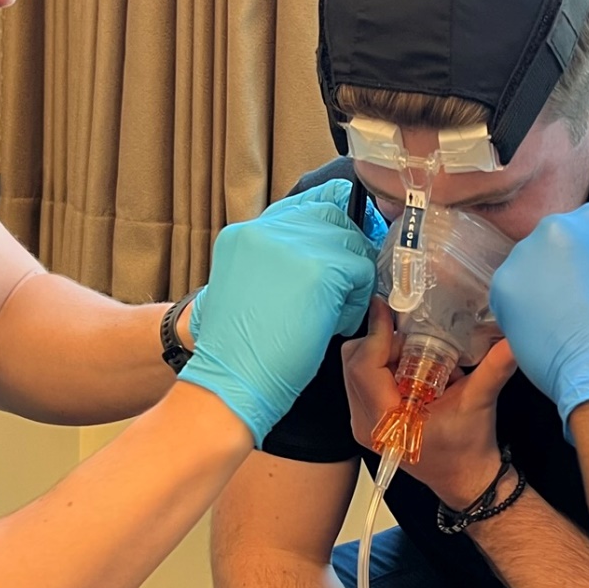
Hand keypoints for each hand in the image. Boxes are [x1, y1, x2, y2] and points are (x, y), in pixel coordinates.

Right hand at [180, 181, 376, 441]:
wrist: (229, 381)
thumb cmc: (237, 351)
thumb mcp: (244, 288)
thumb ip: (276, 262)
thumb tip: (319, 252)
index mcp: (245, 234)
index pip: (302, 206)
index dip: (327, 227)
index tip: (336, 251)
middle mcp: (267, 230)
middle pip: (331, 218)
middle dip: (344, 252)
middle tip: (340, 289)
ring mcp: (293, 246)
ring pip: (350, 243)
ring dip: (351, 279)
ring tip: (333, 313)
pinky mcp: (320, 269)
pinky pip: (360, 271)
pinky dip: (355, 301)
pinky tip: (336, 323)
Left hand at [341, 297, 517, 506]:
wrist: (465, 477)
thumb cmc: (467, 448)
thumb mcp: (479, 401)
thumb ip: (493, 367)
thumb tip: (512, 338)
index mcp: (387, 421)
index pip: (365, 366)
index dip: (376, 334)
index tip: (387, 309)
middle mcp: (366, 423)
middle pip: (353, 362)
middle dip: (380, 341)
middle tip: (410, 336)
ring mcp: (362, 423)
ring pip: (353, 369)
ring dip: (379, 352)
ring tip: (411, 352)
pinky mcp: (366, 420)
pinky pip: (360, 380)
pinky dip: (379, 365)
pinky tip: (406, 367)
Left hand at [490, 205, 588, 435]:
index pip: (582, 233)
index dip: (586, 262)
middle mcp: (554, 227)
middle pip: (550, 247)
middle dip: (558, 271)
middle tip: (573, 303)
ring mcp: (524, 255)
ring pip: (526, 270)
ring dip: (537, 290)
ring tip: (558, 321)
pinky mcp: (502, 285)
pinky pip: (508, 296)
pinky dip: (519, 312)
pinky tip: (542, 330)